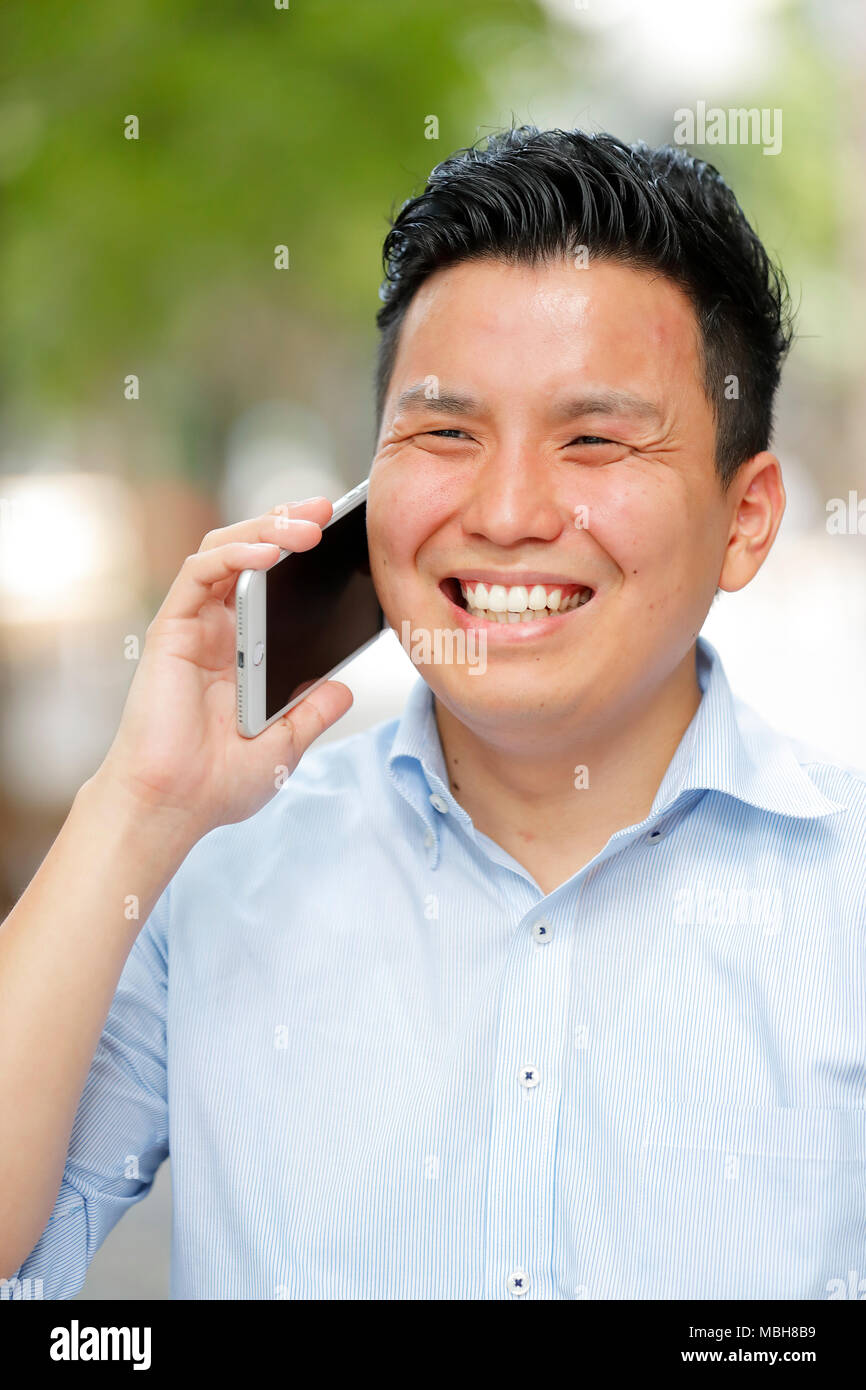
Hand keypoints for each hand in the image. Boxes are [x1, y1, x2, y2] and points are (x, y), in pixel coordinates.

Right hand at [95, 498, 353, 839]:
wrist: (172, 808)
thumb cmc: (217, 784)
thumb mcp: (286, 745)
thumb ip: (313, 711)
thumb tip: (343, 686)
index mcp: (244, 652)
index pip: (274, 584)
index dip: (302, 555)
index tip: (345, 537)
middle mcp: (217, 631)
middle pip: (250, 556)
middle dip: (288, 524)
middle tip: (330, 507)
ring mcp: (193, 627)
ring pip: (225, 552)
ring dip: (266, 529)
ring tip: (309, 524)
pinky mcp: (171, 630)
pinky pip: (199, 574)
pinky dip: (233, 555)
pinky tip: (268, 552)